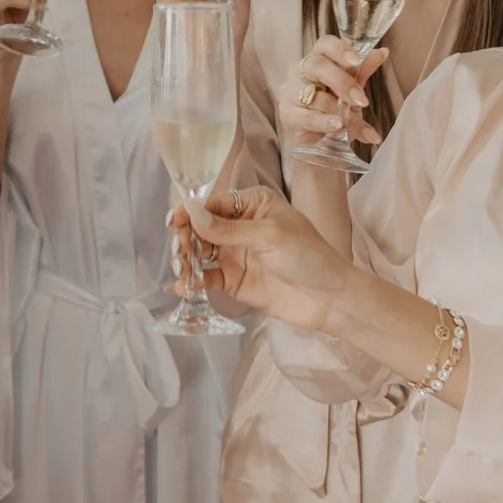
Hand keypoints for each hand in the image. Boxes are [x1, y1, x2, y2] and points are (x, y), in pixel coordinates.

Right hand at [165, 186, 358, 334]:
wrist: (329, 298)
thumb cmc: (309, 256)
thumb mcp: (269, 236)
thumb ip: (229, 229)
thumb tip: (193, 215)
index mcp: (252, 205)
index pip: (212, 203)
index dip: (190, 211)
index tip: (174, 221)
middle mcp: (240, 227)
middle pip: (200, 228)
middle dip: (186, 238)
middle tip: (181, 251)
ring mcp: (235, 255)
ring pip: (199, 254)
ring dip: (185, 260)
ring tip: (182, 270)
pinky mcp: (234, 282)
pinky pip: (206, 279)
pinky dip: (192, 282)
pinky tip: (181, 286)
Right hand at [277, 40, 387, 150]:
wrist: (316, 131)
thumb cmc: (334, 102)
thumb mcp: (352, 88)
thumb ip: (363, 71)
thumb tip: (382, 52)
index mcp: (319, 57)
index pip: (325, 44)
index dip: (339, 49)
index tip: (356, 61)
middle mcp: (301, 69)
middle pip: (317, 66)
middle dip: (341, 83)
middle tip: (360, 100)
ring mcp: (290, 90)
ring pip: (312, 95)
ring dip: (333, 108)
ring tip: (346, 121)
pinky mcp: (286, 113)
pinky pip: (306, 116)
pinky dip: (323, 122)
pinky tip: (335, 126)